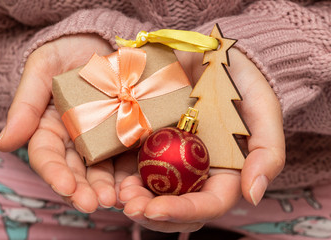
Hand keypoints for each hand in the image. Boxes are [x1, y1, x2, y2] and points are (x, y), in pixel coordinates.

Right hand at [0, 34, 121, 211]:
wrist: (103, 40)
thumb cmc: (68, 50)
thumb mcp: (42, 68)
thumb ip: (25, 104)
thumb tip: (4, 143)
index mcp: (50, 127)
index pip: (48, 156)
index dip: (55, 173)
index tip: (66, 187)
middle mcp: (76, 138)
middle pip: (77, 170)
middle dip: (86, 189)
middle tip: (98, 203)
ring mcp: (103, 138)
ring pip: (104, 169)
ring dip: (110, 187)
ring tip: (119, 199)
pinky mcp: (128, 133)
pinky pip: (129, 156)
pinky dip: (132, 172)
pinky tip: (138, 183)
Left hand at [118, 48, 284, 231]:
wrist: (210, 51)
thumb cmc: (240, 79)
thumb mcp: (261, 109)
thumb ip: (266, 152)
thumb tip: (253, 196)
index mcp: (223, 170)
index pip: (208, 203)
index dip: (183, 212)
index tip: (155, 210)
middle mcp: (196, 169)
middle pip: (177, 205)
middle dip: (152, 212)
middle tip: (130, 206)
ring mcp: (171, 157)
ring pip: (153, 192)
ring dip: (134, 199)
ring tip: (118, 194)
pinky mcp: (150, 141)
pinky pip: (134, 165)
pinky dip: (122, 176)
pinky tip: (111, 177)